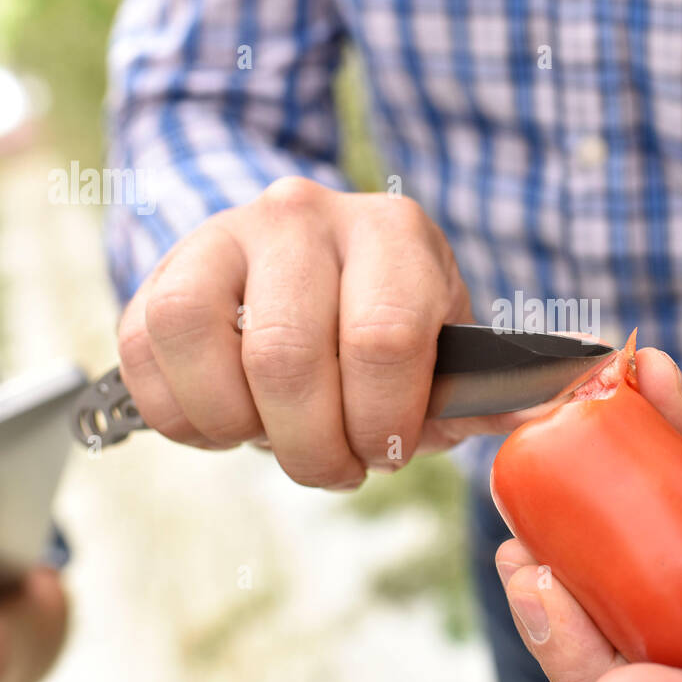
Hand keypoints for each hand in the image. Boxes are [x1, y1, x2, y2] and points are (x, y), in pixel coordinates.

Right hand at [118, 178, 494, 487]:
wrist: (307, 266)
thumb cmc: (385, 327)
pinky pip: (142, 346)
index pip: (383, 339)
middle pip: (285, 353)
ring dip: (234, 424)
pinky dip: (178, 412)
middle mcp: (304, 216)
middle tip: (332, 465)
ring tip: (270, 436)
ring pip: (194, 337)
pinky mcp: (162, 266)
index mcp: (392, 234)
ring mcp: (224, 232)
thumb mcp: (439, 351)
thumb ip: (475, 394)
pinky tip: (224, 420)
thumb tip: (540, 414)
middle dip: (310, 445)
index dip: (380, 422)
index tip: (385, 452)